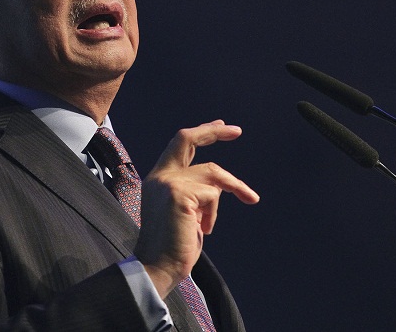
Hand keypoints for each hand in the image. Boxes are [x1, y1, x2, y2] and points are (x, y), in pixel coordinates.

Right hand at [134, 120, 259, 297]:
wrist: (158, 267)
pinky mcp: (180, 194)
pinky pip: (213, 195)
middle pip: (187, 138)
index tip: (221, 126)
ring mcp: (168, 183)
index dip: (202, 133)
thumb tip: (217, 186)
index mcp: (158, 179)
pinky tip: (202, 230)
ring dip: (227, 193)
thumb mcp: (184, 211)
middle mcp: (160, 176)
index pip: (179, 144)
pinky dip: (213, 215)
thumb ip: (194, 192)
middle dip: (214, 132)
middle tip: (237, 130)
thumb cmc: (174, 245)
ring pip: (212, 175)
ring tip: (211, 224)